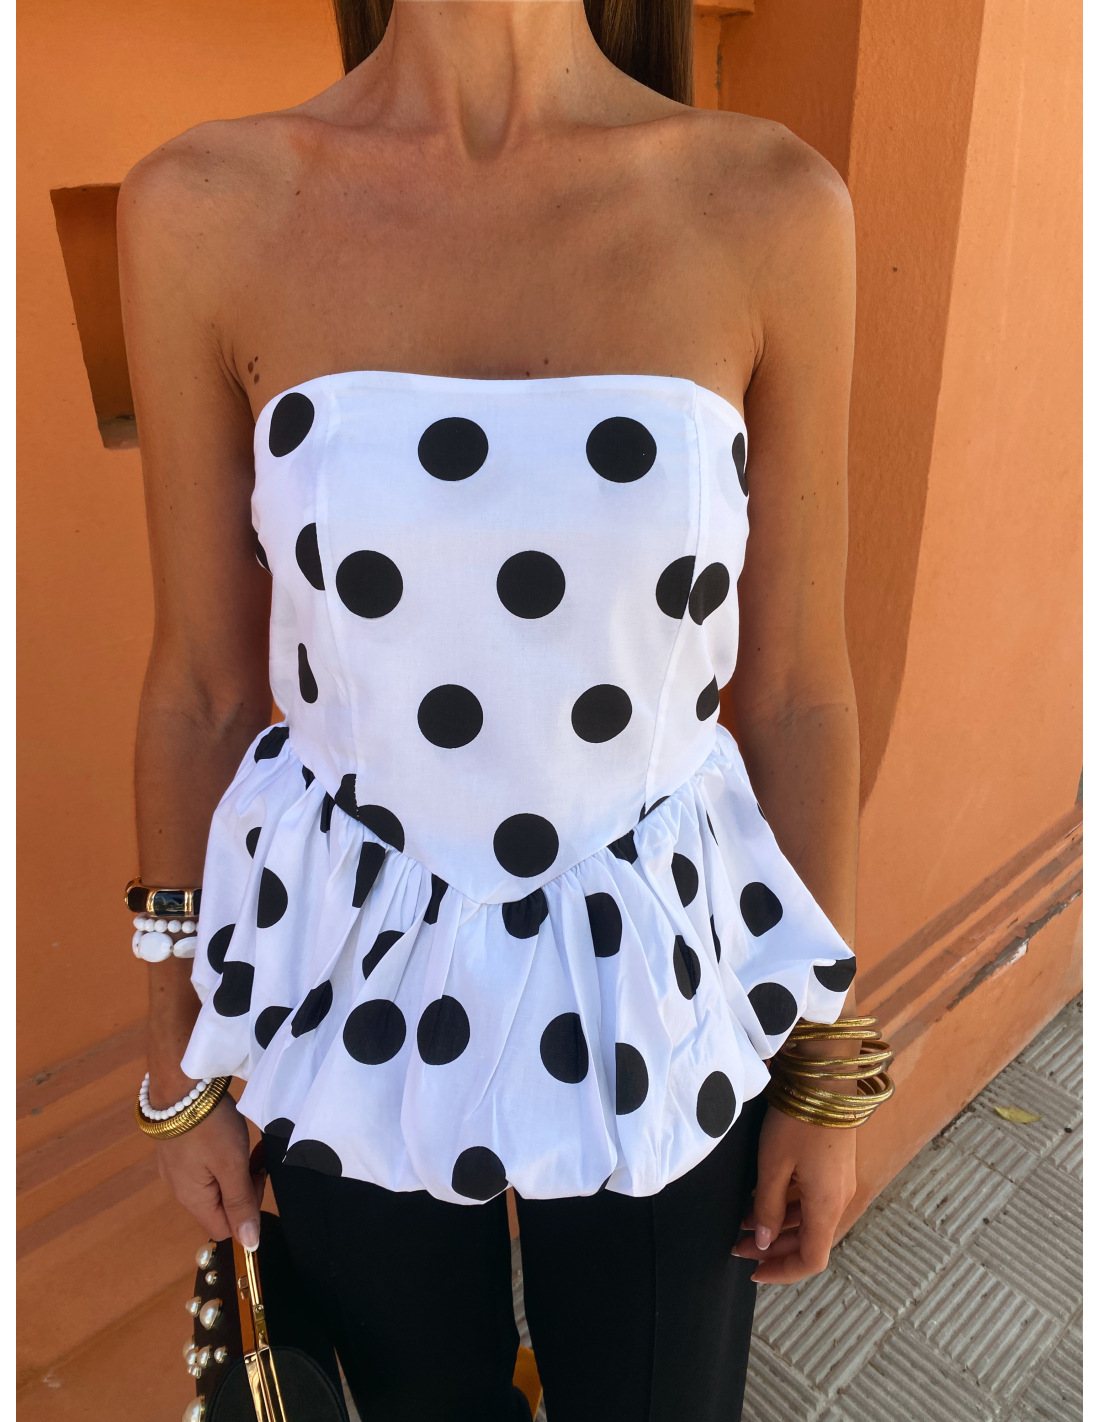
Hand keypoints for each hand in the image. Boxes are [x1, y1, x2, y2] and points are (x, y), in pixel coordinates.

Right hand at [153, 1091, 265, 1248]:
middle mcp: (180, 1188)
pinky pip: (204, 1165)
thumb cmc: (209, 1127)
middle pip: (219, 1205)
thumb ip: (241, 1203)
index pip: (224, 1228)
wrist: (181, 1084)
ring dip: (234, 1170)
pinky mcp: (178, 1148)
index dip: (246, 1213)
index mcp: (192, 1198)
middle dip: (242, 1187)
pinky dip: (221, 1156)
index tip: (256, 1179)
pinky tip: (228, 1136)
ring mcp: (176, 1167)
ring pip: (214, 1183)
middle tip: (254, 1159)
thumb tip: (250, 1244)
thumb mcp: (232, 1165)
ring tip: (245, 1145)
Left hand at [732, 1104, 856, 1282]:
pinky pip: (812, 1200)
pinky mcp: (834, 1166)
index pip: (811, 1260)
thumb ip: (767, 1207)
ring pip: (809, 1221)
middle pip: (809, 1242)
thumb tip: (762, 1241)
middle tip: (738, 1247)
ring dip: (778, 1227)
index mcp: (827, 1206)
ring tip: (743, 1223)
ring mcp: (839, 1183)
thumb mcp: (773, 1165)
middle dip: (773, 1249)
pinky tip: (760, 1198)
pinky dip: (787, 1207)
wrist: (825, 1080)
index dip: (782, 1271)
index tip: (753, 1271)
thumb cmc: (797, 1121)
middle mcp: (839, 1200)